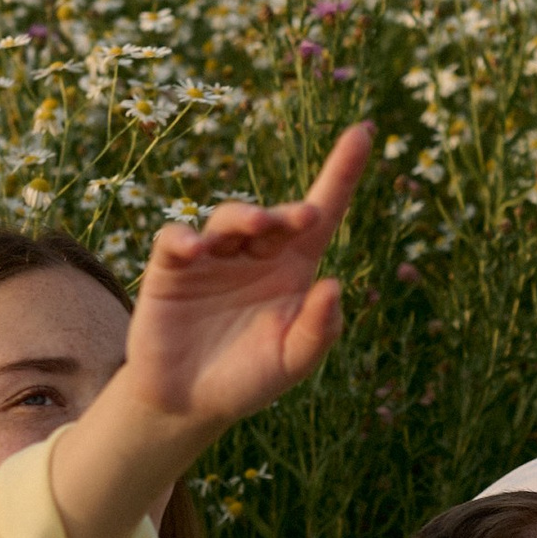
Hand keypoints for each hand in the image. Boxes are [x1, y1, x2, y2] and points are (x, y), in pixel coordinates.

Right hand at [123, 124, 370, 436]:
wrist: (189, 405)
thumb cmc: (248, 379)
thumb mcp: (293, 362)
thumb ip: (318, 330)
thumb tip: (335, 285)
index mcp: (293, 269)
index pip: (322, 214)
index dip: (342, 173)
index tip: (364, 132)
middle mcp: (255, 255)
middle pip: (275, 217)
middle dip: (288, 213)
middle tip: (303, 218)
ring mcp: (212, 258)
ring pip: (229, 219)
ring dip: (244, 216)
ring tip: (258, 225)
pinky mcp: (172, 269)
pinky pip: (176, 240)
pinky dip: (184, 238)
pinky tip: (195, 250)